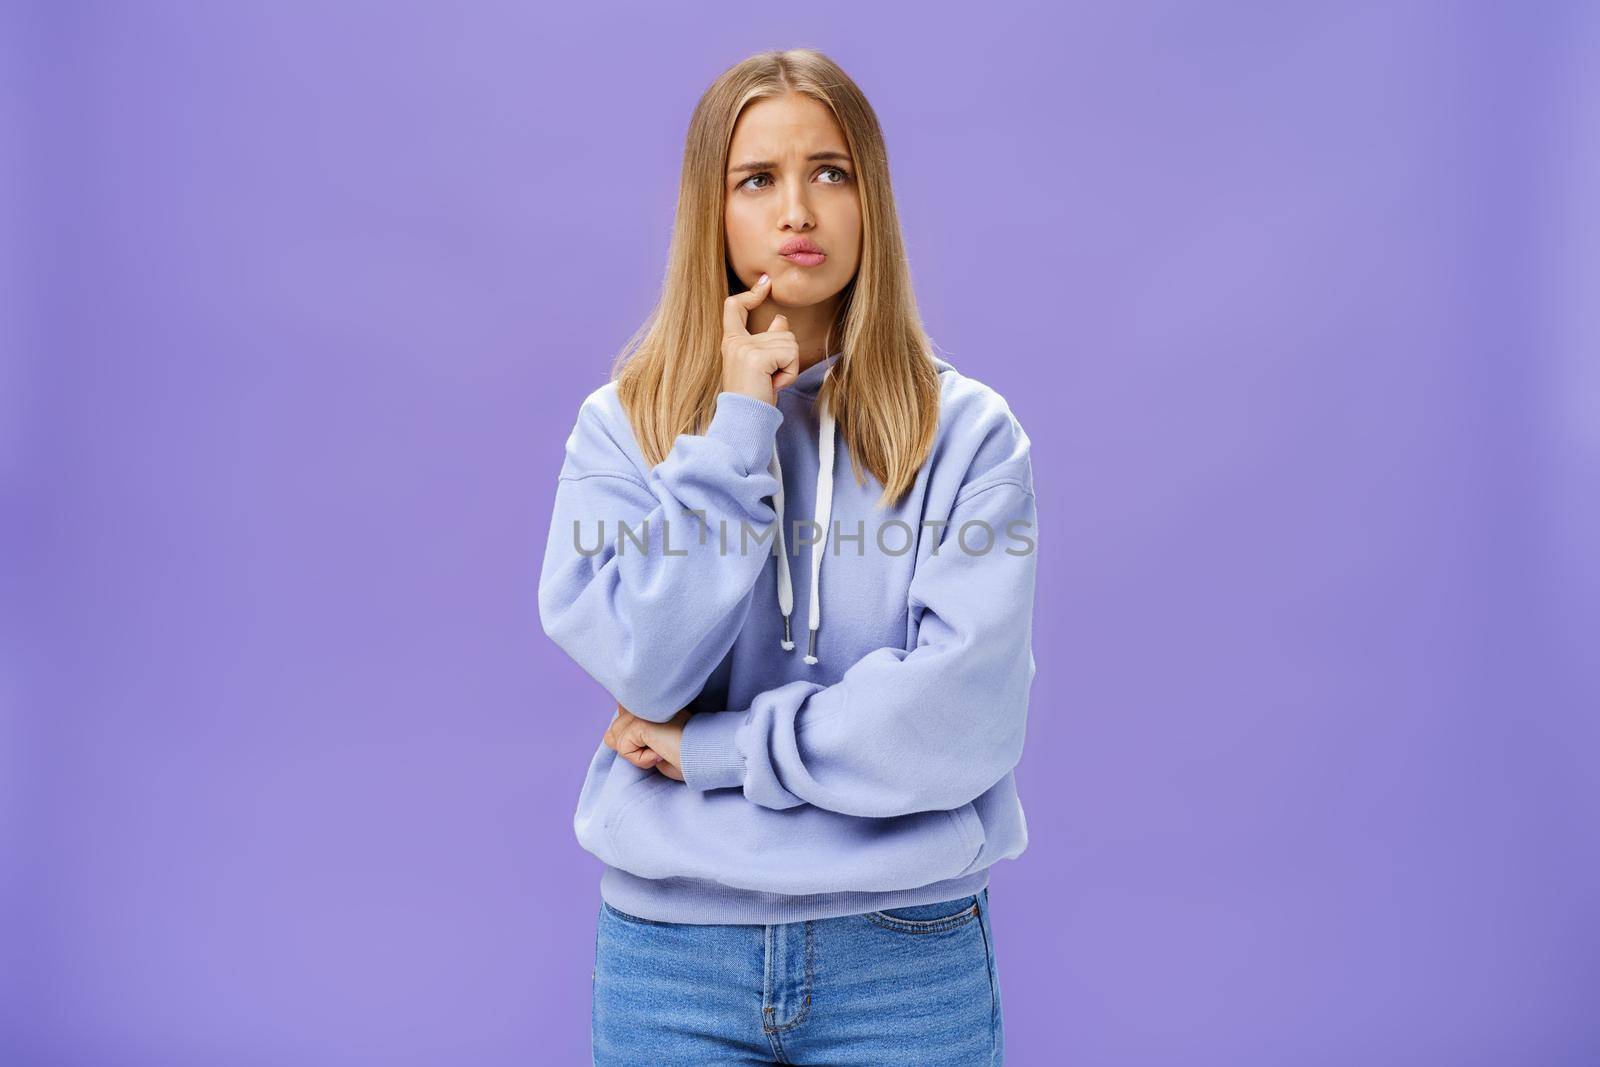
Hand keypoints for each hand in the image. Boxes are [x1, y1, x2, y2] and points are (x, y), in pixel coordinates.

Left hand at [603, 704, 692, 780]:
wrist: (705, 755)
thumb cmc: (685, 752)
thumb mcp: (652, 743)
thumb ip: (631, 734)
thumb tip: (609, 735)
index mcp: (648, 698)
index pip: (620, 714)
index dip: (631, 734)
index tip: (658, 741)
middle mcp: (643, 698)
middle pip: (613, 731)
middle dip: (631, 747)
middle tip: (661, 746)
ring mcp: (641, 709)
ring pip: (616, 740)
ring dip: (638, 755)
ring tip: (662, 748)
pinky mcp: (640, 722)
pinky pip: (624, 749)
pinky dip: (642, 760)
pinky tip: (661, 752)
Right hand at [721, 273, 797, 404]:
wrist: (744, 420)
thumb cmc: (753, 397)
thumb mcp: (761, 365)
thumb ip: (769, 340)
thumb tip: (781, 319)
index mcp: (732, 342)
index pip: (734, 307)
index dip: (751, 294)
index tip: (766, 284)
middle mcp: (735, 341)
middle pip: (782, 331)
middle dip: (787, 357)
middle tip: (770, 379)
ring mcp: (744, 348)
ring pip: (790, 342)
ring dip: (789, 367)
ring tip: (771, 382)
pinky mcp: (756, 356)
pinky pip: (790, 355)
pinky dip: (790, 373)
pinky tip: (774, 385)